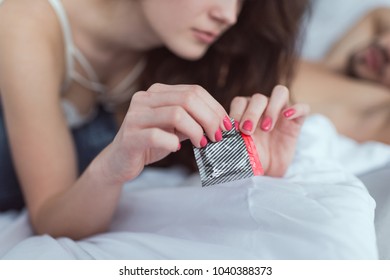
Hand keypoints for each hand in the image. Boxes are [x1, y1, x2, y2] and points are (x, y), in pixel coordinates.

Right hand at [99, 83, 229, 183]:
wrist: (120, 161)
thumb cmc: (151, 143)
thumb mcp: (175, 127)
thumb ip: (193, 120)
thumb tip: (223, 122)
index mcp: (158, 92)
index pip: (194, 91)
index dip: (215, 107)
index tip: (226, 125)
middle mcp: (145, 98)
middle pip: (188, 99)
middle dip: (210, 118)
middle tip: (218, 136)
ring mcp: (135, 116)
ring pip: (176, 114)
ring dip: (196, 131)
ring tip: (202, 143)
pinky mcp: (130, 136)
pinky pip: (158, 135)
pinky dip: (173, 143)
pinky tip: (176, 148)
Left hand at [229, 85, 309, 176]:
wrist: (267, 172)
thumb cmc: (250, 159)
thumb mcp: (237, 149)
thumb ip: (228, 140)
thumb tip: (211, 138)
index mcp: (246, 112)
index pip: (240, 101)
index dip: (235, 112)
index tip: (232, 130)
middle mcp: (263, 108)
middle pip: (258, 98)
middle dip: (251, 113)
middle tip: (247, 131)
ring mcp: (281, 112)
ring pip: (279, 93)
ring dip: (271, 108)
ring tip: (266, 128)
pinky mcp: (297, 121)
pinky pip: (302, 107)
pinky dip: (295, 108)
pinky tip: (287, 117)